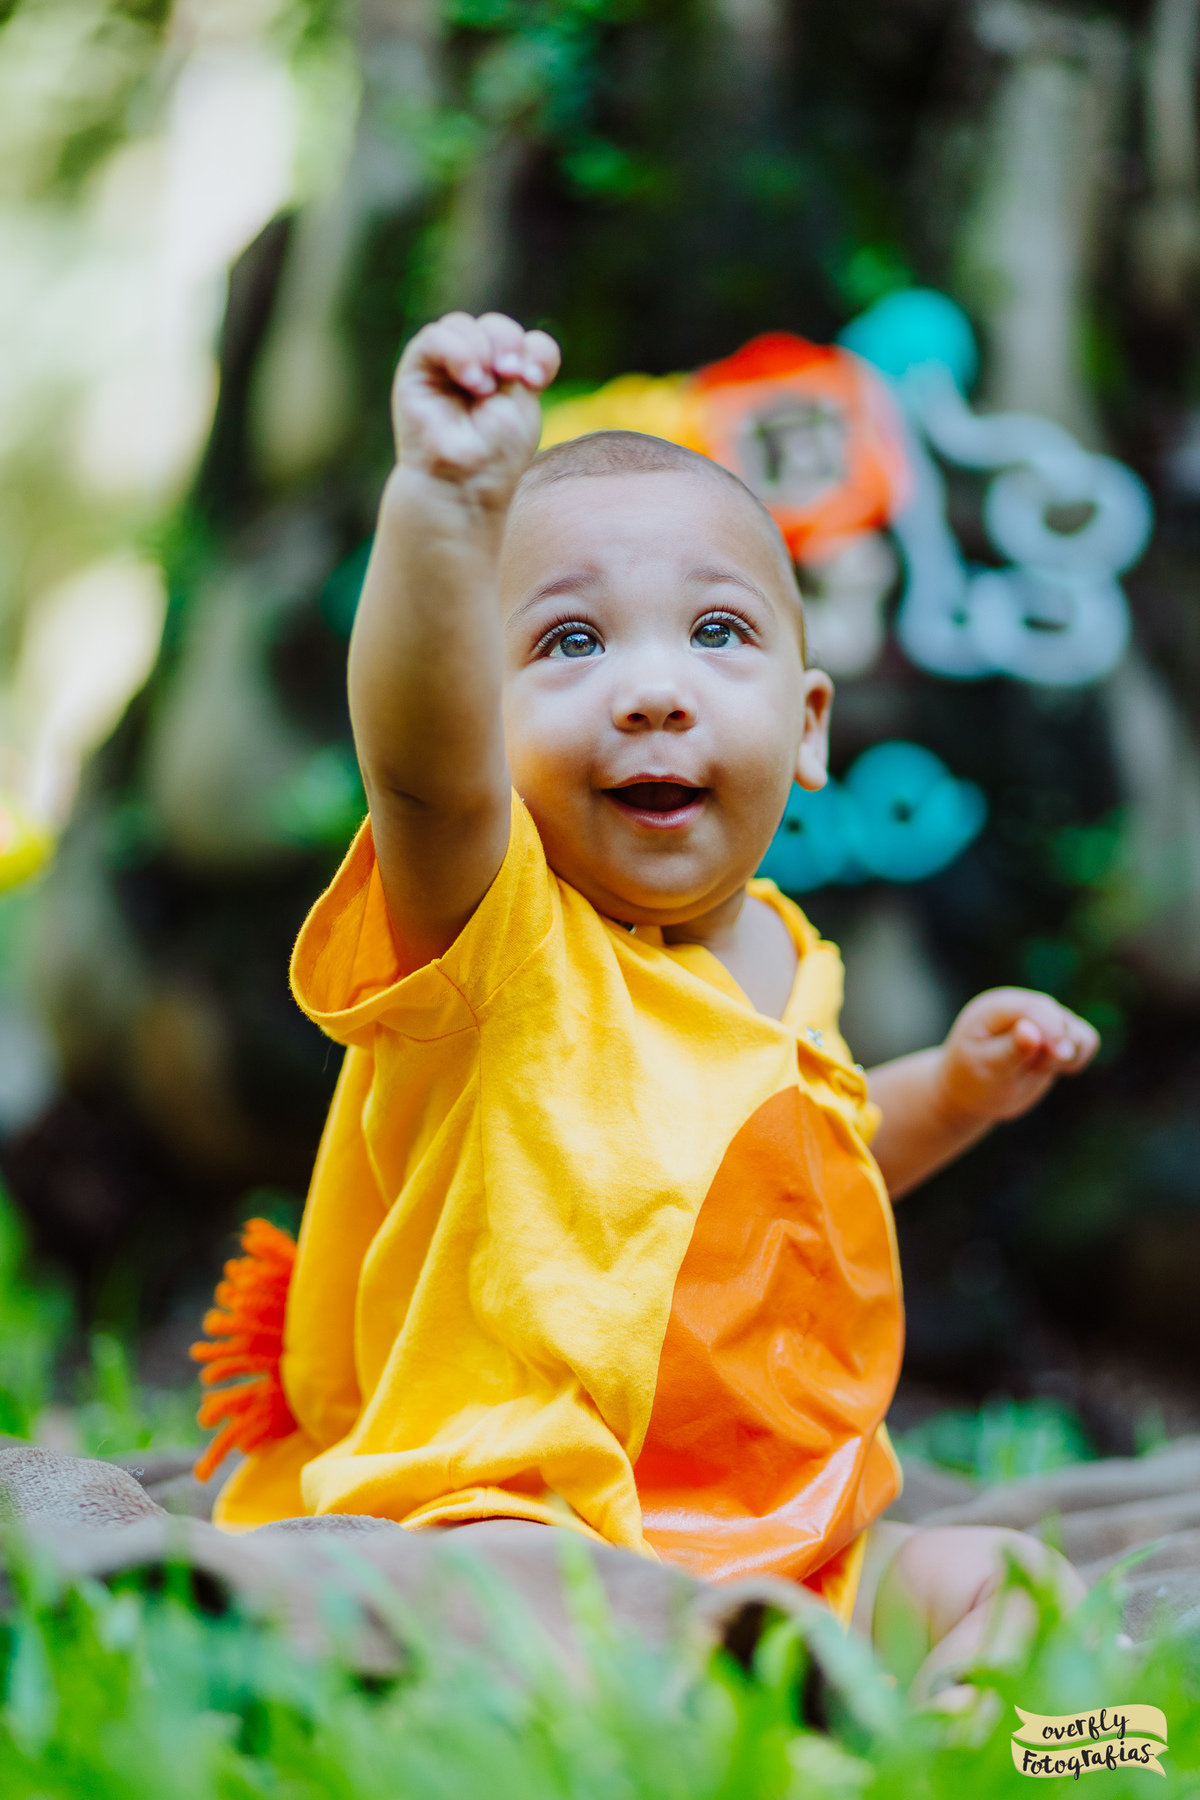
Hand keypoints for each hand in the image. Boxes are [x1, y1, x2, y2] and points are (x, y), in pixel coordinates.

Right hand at [391, 310, 559, 501]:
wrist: (463, 482)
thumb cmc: (495, 454)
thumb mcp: (523, 404)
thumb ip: (524, 362)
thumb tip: (510, 340)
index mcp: (507, 379)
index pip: (528, 342)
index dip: (536, 352)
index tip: (535, 380)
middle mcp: (476, 369)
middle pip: (495, 326)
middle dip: (507, 342)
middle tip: (511, 374)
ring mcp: (445, 368)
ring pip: (462, 325)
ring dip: (481, 348)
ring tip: (483, 388)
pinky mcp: (416, 370)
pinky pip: (434, 336)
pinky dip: (456, 350)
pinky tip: (469, 378)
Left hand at [938, 987, 1099, 1125]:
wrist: (972, 1092)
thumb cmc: (973, 1080)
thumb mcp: (987, 1068)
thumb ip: (1010, 1050)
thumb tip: (1029, 1029)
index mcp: (998, 1007)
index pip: (1034, 1008)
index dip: (1052, 1029)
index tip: (1060, 1056)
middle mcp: (1022, 1006)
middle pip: (1059, 1020)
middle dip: (1055, 1051)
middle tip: (1030, 1072)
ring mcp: (1043, 1019)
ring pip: (1078, 1031)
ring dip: (1067, 1056)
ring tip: (1035, 1070)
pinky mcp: (1058, 1035)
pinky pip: (1086, 1040)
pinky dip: (1079, 1057)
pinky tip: (1056, 1069)